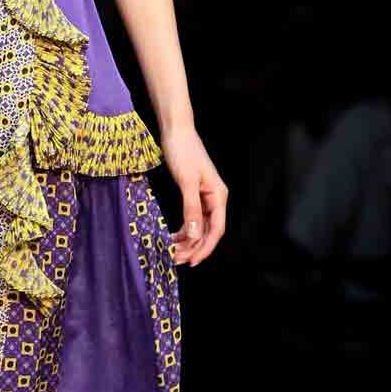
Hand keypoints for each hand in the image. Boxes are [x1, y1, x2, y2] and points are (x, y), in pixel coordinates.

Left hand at [160, 123, 227, 265]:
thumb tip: (193, 234)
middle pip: (207, 231)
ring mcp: (204, 197)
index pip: (216, 230)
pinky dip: (183, 229)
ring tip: (172, 250)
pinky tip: (172, 236)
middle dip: (193, 247)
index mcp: (218, 196)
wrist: (176, 130)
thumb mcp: (186, 181)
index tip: (191, 261)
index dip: (205, 248)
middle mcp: (214, 199)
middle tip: (176, 258)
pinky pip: (191, 217)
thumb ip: (191, 208)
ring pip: (198, 226)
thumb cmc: (183, 151)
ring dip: (187, 240)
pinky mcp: (193, 193)